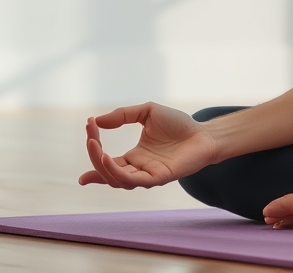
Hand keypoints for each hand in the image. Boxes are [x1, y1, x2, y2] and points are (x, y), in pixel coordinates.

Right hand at [78, 102, 218, 188]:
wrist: (204, 132)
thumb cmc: (179, 124)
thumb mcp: (147, 112)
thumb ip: (123, 115)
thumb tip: (97, 120)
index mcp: (134, 157)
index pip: (106, 159)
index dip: (94, 147)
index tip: (89, 126)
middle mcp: (138, 169)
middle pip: (107, 172)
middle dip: (94, 156)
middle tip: (90, 138)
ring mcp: (148, 175)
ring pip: (117, 180)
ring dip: (102, 166)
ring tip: (95, 146)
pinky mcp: (159, 177)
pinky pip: (134, 181)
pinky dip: (117, 172)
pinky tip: (109, 158)